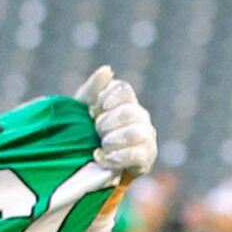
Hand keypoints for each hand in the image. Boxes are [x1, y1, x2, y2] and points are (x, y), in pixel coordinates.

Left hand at [75, 66, 155, 180]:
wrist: (92, 161)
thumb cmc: (88, 130)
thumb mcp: (84, 107)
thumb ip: (94, 87)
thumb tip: (107, 69)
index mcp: (126, 101)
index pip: (124, 90)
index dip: (109, 98)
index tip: (96, 109)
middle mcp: (141, 116)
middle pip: (130, 112)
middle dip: (108, 123)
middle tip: (96, 131)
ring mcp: (147, 137)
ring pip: (136, 132)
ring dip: (114, 139)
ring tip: (102, 145)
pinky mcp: (147, 158)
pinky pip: (137, 154)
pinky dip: (118, 157)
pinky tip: (104, 158)